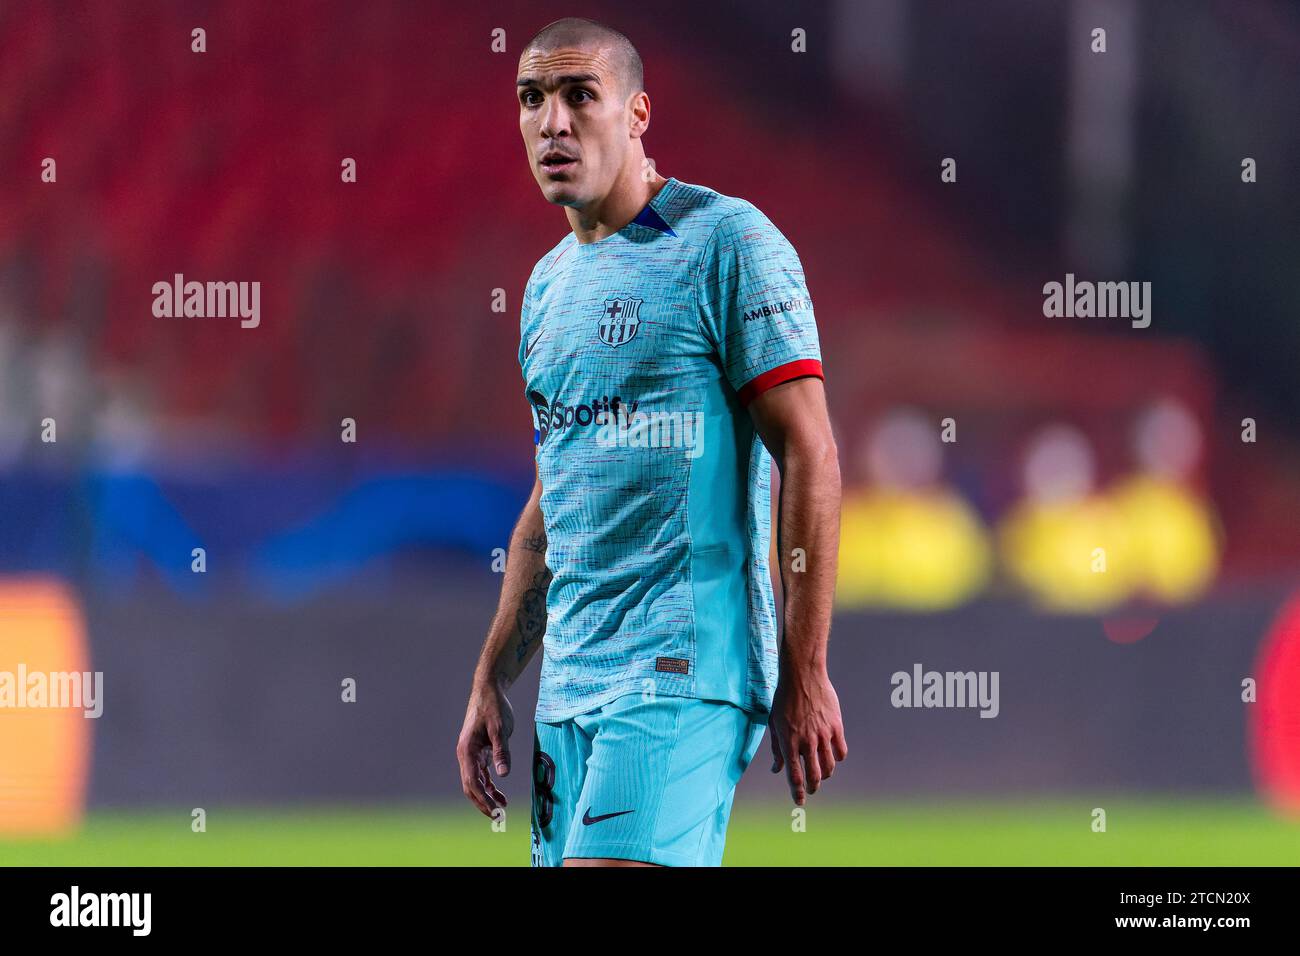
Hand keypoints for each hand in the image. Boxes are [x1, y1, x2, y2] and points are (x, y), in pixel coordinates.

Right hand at [456, 680, 514, 816]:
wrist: (489, 690)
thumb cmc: (493, 706)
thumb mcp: (500, 728)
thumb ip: (501, 751)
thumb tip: (503, 775)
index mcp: (467, 750)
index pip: (472, 782)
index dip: (482, 799)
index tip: (495, 811)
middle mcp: (466, 755)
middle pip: (471, 787)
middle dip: (483, 803)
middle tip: (498, 817)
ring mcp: (471, 754)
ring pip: (476, 782)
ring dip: (487, 796)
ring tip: (501, 808)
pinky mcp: (479, 751)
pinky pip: (482, 774)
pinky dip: (490, 785)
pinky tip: (499, 793)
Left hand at [769, 667, 847, 805]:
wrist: (802, 676)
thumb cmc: (784, 698)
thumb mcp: (774, 723)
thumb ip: (777, 748)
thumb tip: (777, 769)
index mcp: (789, 742)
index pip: (794, 775)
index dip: (797, 792)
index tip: (799, 801)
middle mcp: (807, 742)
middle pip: (814, 776)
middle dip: (812, 788)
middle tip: (811, 790)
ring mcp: (823, 735)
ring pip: (829, 766)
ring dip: (825, 775)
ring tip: (822, 775)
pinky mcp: (836, 726)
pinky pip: (841, 751)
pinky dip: (838, 758)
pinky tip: (833, 756)